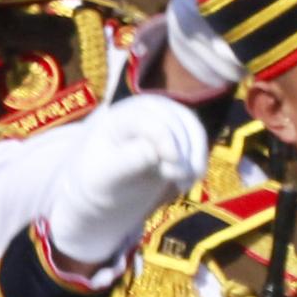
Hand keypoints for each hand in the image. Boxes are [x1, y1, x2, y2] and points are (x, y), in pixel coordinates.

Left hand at [44, 93, 209, 271]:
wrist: (106, 183)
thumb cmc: (100, 178)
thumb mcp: (106, 175)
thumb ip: (129, 161)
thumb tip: (157, 152)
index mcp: (119, 117)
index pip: (148, 122)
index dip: (164, 140)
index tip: (173, 165)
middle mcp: (144, 110)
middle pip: (175, 122)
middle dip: (182, 152)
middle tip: (180, 181)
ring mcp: (164, 116)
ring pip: (192, 128)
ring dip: (194, 157)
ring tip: (184, 185)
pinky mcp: (180, 131)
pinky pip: (197, 140)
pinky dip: (197, 161)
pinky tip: (187, 182)